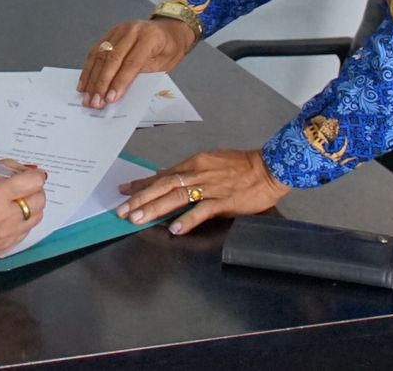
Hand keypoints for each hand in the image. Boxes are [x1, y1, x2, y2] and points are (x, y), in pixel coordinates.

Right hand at [0, 163, 47, 267]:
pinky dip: (22, 222)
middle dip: (34, 191)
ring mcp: (6, 236)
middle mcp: (4, 217)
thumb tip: (27, 172)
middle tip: (23, 189)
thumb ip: (3, 171)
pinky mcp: (6, 248)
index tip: (33, 175)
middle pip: (39, 200)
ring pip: (36, 217)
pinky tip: (8, 218)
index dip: (35, 176)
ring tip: (15, 204)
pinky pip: (26, 231)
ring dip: (30, 207)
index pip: (33, 182)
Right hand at [77, 18, 195, 108]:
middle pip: (112, 58)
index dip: (119, 82)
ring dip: (91, 78)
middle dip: (101, 82)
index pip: (131, 62)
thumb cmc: (169, 50)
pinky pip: (95, 50)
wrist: (169, 29)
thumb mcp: (164, 65)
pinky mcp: (110, 32)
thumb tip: (120, 92)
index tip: (110, 99)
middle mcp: (131, 30)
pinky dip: (88, 68)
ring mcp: (118, 29)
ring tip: (86, 96)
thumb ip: (143, 75)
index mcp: (149, 37)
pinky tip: (84, 83)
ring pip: (100, 54)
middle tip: (94, 101)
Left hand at [115, 149, 289, 234]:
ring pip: (178, 197)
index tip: (124, 190)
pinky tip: (174, 229)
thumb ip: (191, 172)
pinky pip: (202, 210)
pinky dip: (187, 220)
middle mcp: (199, 173)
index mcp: (195, 162)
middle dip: (141, 198)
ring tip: (138, 219)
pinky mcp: (224, 201)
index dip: (142, 184)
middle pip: (164, 185)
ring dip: (155, 208)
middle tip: (122, 210)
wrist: (270, 167)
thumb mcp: (212, 162)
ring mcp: (211, 187)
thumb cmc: (242, 165)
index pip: (163, 174)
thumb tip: (168, 179)